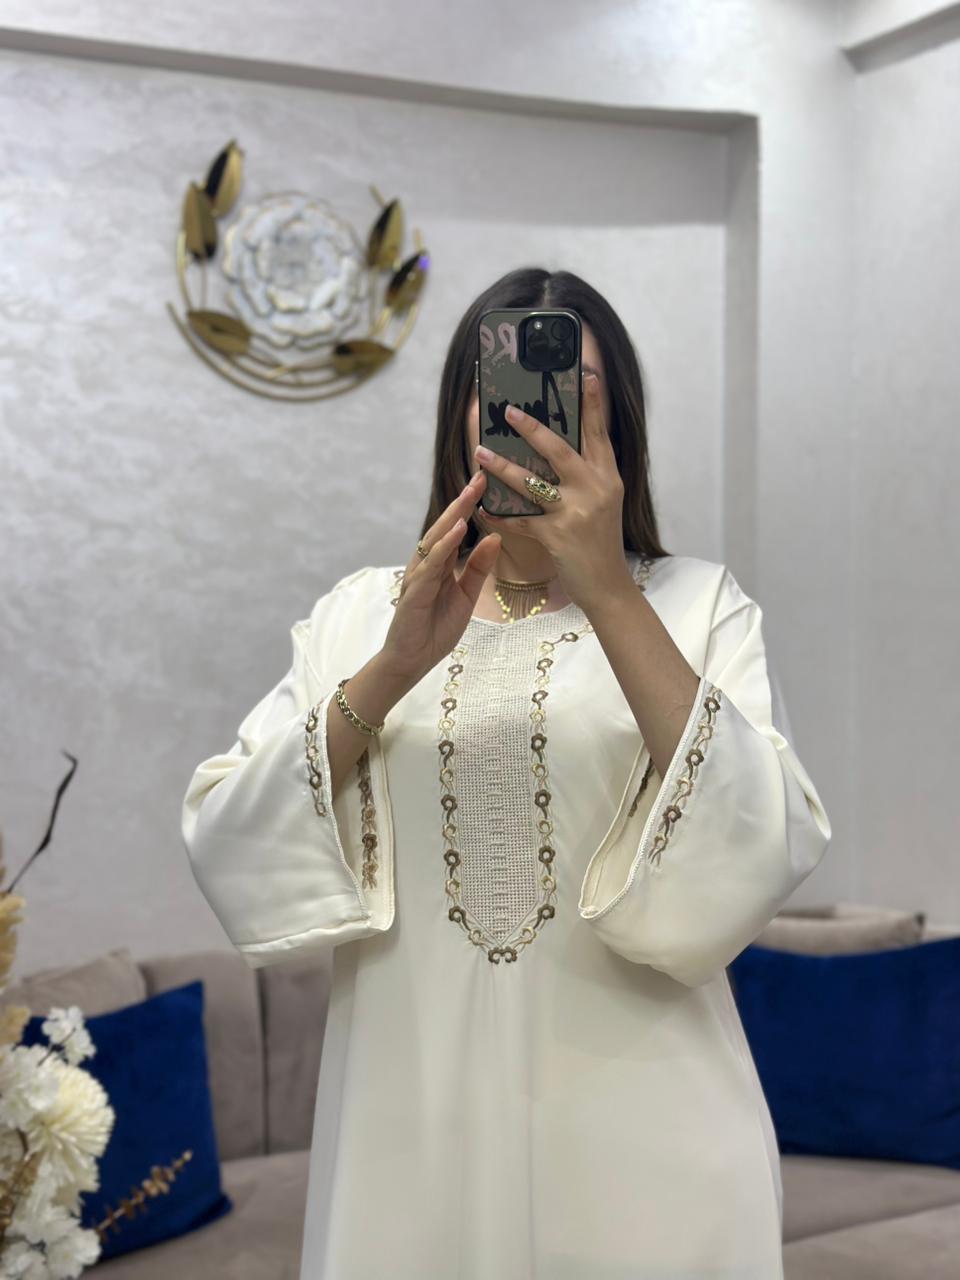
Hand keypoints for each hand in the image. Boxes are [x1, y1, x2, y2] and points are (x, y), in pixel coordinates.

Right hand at [379, 474, 500, 681]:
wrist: (412, 660)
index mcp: (440, 564)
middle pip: (445, 526)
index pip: (455, 528)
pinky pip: (431, 564)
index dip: (469, 506)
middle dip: (462, 501)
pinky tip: (457, 530)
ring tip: (470, 496)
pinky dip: (443, 546)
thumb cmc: (435, 628)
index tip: (485, 483)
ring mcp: (418, 576)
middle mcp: (426, 564)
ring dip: (452, 517)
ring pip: (435, 539)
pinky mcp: (415, 591)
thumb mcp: (466, 594)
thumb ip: (478, 567)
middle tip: (480, 477)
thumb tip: (496, 538)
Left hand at [474, 373, 631, 610]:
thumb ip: (589, 476)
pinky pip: (519, 520)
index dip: (591, 405)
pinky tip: (481, 508)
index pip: (598, 434)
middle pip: (558, 449)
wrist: (608, 586)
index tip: (586, 375)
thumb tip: (560, 448)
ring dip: (501, 466)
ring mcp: (575, 512)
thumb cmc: (601, 542)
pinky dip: (498, 515)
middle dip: (531, 428)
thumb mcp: (604, 502)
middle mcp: (594, 490)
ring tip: (480, 452)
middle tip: (509, 410)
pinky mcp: (555, 536)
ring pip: (531, 481)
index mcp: (607, 477)